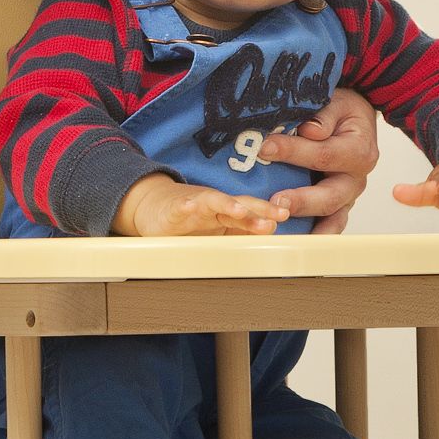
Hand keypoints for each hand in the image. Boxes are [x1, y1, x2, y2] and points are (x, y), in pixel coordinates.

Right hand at [114, 175, 289, 237]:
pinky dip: (184, 206)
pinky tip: (188, 207)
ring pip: (214, 202)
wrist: (152, 206)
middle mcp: (215, 206)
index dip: (268, 213)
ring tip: (241, 211)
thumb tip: (271, 236)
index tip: (285, 216)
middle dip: (258, 210)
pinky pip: (180, 207)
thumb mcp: (217, 228)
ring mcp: (195, 205)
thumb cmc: (188, 219)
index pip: (252, 211)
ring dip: (228, 205)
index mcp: (227, 213)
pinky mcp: (173, 210)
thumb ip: (241, 232)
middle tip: (276, 216)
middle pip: (240, 204)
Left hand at [256, 86, 378, 233]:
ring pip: (330, 217)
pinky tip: (290, 243)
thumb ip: (323, 114)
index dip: (294, 152)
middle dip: (301, 199)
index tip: (265, 147)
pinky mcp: (337, 207)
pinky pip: (327, 226)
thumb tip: (310, 131)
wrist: (355, 121)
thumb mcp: (337, 101)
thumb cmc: (342, 111)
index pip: (324, 154)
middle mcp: (356, 179)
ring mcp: (347, 197)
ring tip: (280, 227)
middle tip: (275, 201)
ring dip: (305, 224)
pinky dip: (312, 236)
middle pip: (330, 195)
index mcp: (359, 150)